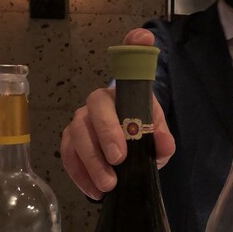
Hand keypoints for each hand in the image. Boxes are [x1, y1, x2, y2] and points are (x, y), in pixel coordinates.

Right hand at [60, 29, 175, 198]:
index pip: (127, 64)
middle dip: (106, 134)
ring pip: (77, 136)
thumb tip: (164, 147)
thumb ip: (163, 138)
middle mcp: (97, 103)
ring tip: (108, 186)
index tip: (142, 39)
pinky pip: (68, 157)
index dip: (134, 46)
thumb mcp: (158, 136)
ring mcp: (80, 122)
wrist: (128, 152)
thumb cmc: (141, 136)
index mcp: (122, 93)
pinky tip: (96, 192)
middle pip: (95, 110)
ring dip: (91, 162)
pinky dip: (80, 175)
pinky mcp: (70, 144)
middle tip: (119, 159)